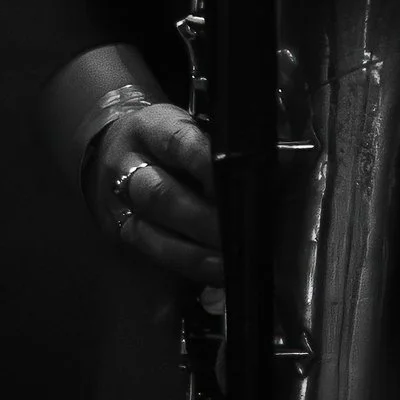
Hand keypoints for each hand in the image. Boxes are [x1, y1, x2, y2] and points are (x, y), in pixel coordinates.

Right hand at [87, 102, 222, 293]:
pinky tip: (215, 274)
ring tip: (230, 264)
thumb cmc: (170, 138)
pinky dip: (186, 268)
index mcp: (152, 128)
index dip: (208, 166)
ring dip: (196, 254)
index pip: (179, 143)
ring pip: (151, 233)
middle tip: (241, 236)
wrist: (118, 146)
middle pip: (160, 195)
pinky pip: (151, 255)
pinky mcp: (120, 232)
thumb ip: (222, 148)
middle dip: (205, 221)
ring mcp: (118, 203)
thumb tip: (282, 169)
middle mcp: (126, 165)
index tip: (239, 185)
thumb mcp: (192, 126)